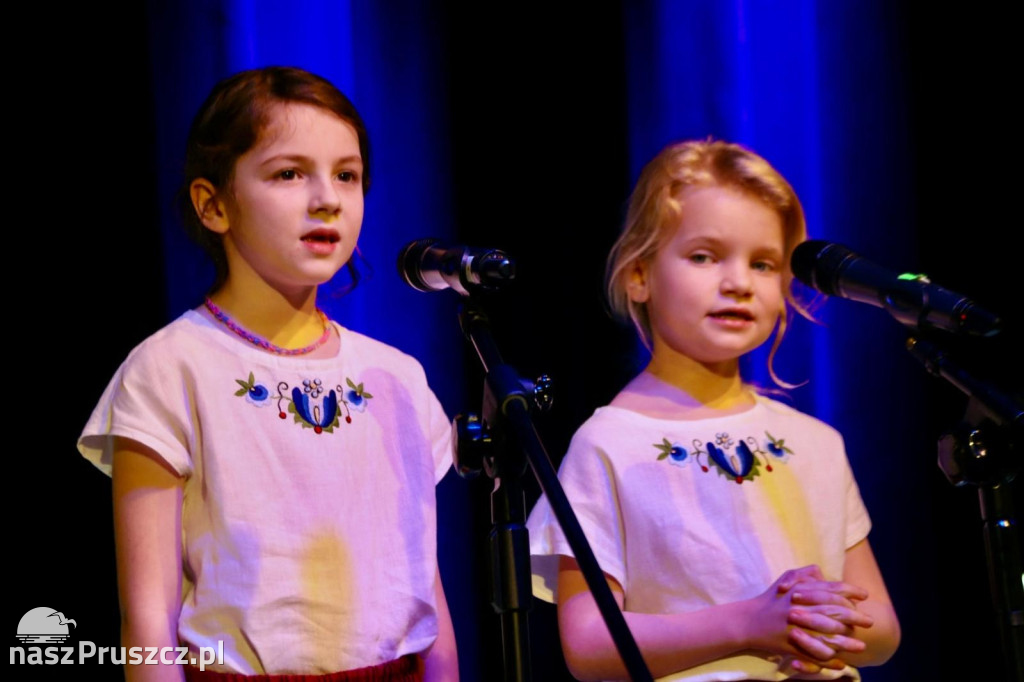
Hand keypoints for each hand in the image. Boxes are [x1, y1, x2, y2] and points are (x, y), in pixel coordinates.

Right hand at [744, 566, 869, 662]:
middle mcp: (798, 608)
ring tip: (862, 646)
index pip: (829, 589)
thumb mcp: (784, 580)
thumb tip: (822, 572)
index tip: (864, 596)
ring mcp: (794, 628)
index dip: (850, 591)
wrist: (747, 621)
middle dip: (854, 616)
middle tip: (869, 621)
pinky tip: (842, 662)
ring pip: (826, 635)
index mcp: (798, 591)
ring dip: (846, 641)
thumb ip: (804, 574)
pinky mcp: (790, 646)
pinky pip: (813, 654)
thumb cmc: (769, 599)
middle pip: (832, 611)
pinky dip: (829, 659)